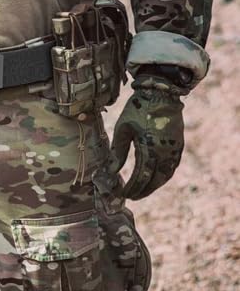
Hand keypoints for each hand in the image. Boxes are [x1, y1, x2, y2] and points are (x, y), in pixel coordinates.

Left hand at [109, 75, 184, 199]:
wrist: (160, 93)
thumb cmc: (137, 109)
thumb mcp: (123, 129)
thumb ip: (118, 152)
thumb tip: (111, 171)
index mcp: (149, 149)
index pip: (141, 177)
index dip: (132, 188)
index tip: (124, 194)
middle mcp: (165, 152)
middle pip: (155, 180)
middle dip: (143, 190)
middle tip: (133, 196)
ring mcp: (174, 150)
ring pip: (165, 175)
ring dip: (154, 185)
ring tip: (143, 190)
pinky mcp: (179, 145)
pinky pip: (173, 167)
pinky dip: (164, 175)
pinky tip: (156, 178)